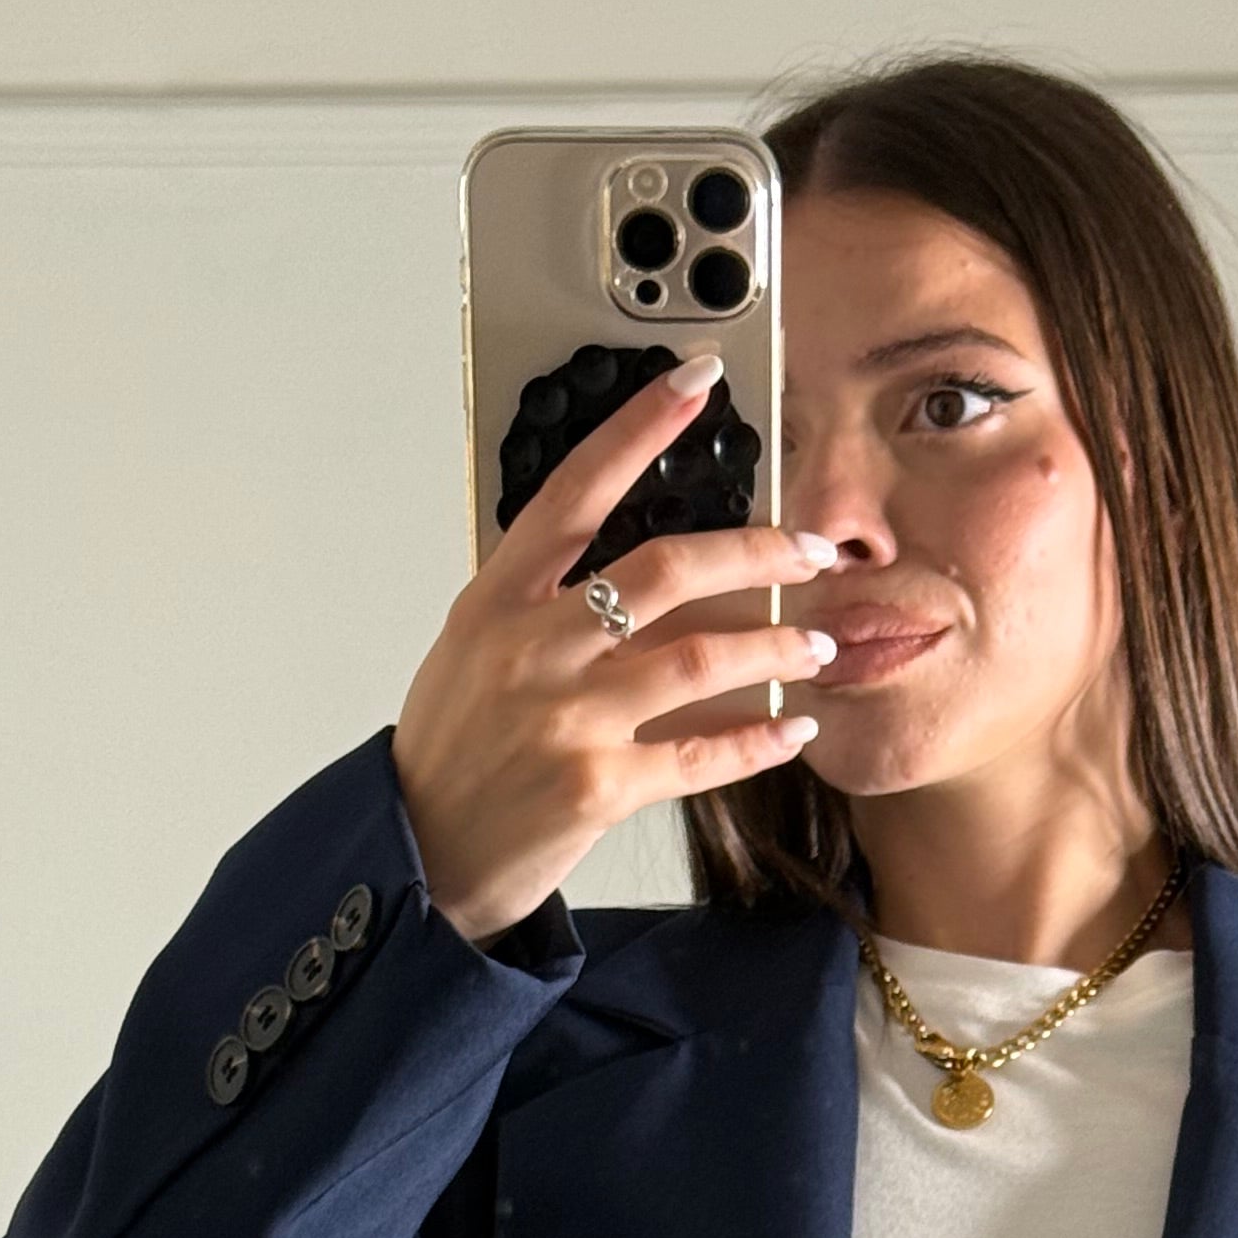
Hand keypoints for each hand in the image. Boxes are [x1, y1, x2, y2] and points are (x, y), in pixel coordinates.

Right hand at [392, 356, 843, 943]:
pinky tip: (793, 728)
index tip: (697, 381)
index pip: (576, 491)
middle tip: (810, 550)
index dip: (639, 429)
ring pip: (701, 658)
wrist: (420, 856)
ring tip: (817, 644)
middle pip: (666, 569)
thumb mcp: (473, 654)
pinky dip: (758, 740)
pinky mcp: (598, 788)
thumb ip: (541, 605)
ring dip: (776, 646)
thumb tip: (627, 567)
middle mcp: (533, 649)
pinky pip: (701, 754)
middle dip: (757, 551)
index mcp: (497, 601)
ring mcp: (567, 719)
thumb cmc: (450, 753)